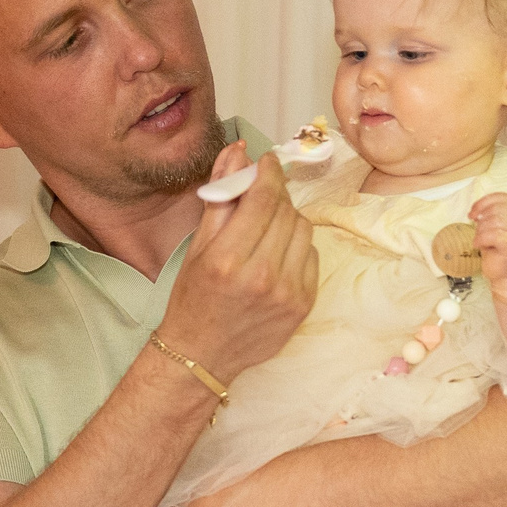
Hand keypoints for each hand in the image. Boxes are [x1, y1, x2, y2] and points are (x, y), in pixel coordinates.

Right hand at [159, 150, 316, 384]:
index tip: (266, 163)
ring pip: (304, 230)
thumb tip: (239, 152)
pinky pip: (312, 256)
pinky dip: (296, 248)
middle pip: (286, 210)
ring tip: (265, 233)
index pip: (264, 199)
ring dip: (287, 221)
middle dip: (274, 196)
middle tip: (259, 199)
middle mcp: (262, 276)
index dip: (268, 173)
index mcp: (228, 260)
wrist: (202, 354)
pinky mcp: (304, 304)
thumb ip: (221, 196)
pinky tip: (275, 258)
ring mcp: (288, 293)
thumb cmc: (194, 298)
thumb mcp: (198, 246)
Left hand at [471, 192, 506, 286]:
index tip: (472, 213)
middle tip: (479, 232)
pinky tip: (478, 245)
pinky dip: (481, 239)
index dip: (483, 202)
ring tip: (481, 240)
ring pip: (494, 220)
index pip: (501, 197)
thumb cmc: (501, 249)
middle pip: (496, 208)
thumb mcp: (497, 225)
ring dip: (481, 231)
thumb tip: (475, 209)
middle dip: (482, 220)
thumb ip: (492, 213)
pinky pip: (492, 235)